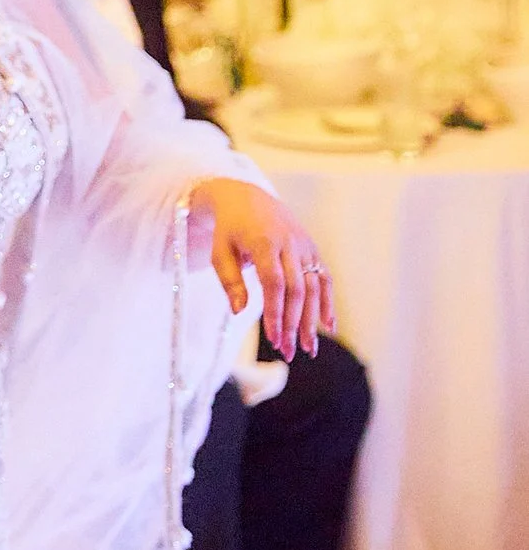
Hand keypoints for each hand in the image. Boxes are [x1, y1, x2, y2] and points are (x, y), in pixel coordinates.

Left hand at [192, 177, 331, 358]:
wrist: (248, 197)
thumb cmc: (228, 229)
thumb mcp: (219, 251)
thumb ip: (229, 281)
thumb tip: (239, 312)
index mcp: (264, 242)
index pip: (274, 283)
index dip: (275, 312)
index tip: (273, 338)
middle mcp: (290, 244)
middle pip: (297, 290)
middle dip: (293, 323)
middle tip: (288, 351)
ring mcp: (305, 247)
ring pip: (314, 287)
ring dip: (312, 320)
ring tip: (307, 348)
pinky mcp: (313, 250)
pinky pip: (325, 279)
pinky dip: (327, 302)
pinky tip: (328, 327)